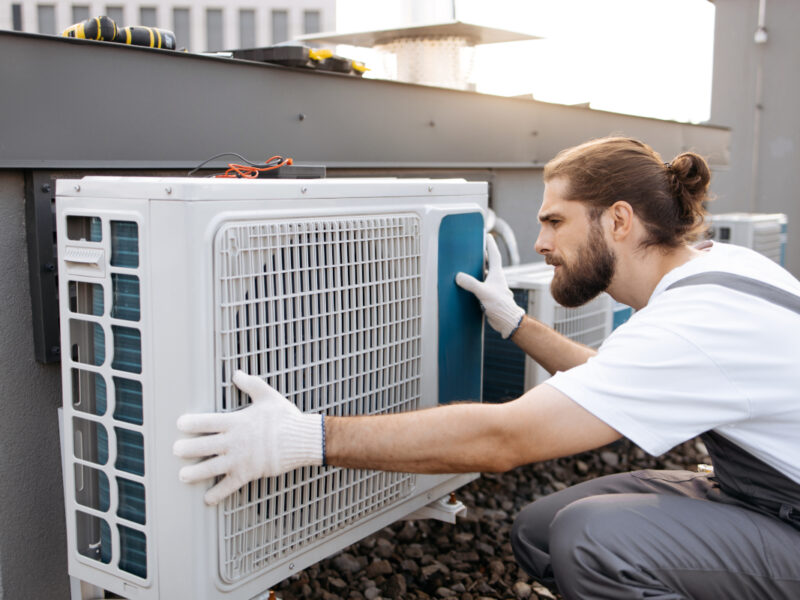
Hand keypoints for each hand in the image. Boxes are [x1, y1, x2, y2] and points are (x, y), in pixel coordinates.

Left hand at [173, 370, 323, 505]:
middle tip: (175, 450)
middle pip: (202, 446)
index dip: (190, 423)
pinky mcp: (248, 473)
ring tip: (183, 475)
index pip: (206, 422)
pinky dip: (217, 494)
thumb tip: (237, 373)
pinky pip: (229, 486)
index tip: (180, 424)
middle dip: (186, 449)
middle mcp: (234, 441)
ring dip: (194, 473)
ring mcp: (239, 459)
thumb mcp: (268, 396)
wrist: (302, 439)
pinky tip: (207, 498)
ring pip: (210, 468)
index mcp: (236, 421)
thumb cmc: (285, 418)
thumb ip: (250, 384)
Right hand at [455, 235, 524, 338]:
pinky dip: (475, 282)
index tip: (486, 235)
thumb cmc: (500, 305)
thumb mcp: (483, 292)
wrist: (507, 320)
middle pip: (489, 263)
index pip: (494, 255)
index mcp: (497, 274)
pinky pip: (481, 285)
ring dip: (478, 269)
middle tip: (476, 247)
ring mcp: (493, 287)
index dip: (490, 244)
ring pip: (485, 275)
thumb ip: (471, 283)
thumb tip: (459, 276)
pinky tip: (468, 285)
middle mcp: (496, 279)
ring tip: (469, 264)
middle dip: (483, 255)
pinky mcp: (490, 296)